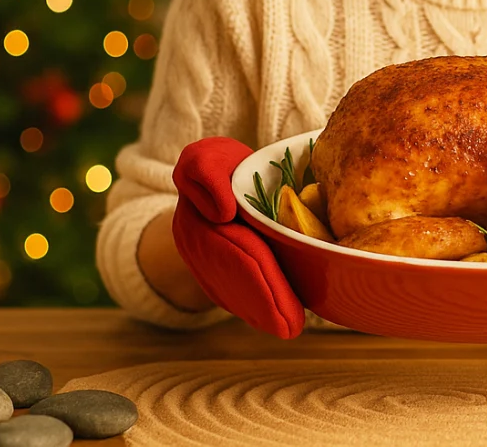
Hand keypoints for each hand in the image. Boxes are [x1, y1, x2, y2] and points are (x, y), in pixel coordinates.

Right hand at [170, 137, 305, 338]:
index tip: (284, 307)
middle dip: (264, 305)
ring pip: (232, 289)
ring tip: (287, 326)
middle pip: (236, 279)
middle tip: (292, 328)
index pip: (237, 254)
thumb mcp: (205, 159)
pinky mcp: (207, 265)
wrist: (207, 170)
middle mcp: (195, 244)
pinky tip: (269, 317)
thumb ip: (208, 176)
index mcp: (196, 218)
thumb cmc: (216, 162)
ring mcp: (199, 259)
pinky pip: (227, 288)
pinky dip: (249, 305)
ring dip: (258, 311)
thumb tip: (223, 214)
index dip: (261, 283)